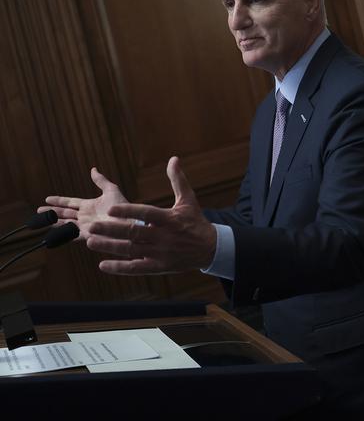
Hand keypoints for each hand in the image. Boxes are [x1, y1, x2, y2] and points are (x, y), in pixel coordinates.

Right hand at [41, 168, 128, 238]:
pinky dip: (62, 233)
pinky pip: (72, 234)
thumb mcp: (111, 190)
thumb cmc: (124, 207)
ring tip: (41, 220)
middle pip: (64, 213)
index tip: (47, 198)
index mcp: (89, 205)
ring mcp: (86, 226)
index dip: (59, 200)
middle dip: (51, 212)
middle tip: (38, 210)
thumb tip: (93, 169)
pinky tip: (52, 233)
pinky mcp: (88, 235)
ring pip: (65, 223)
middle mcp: (85, 216)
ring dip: (53, 221)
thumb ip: (101, 181)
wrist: (131, 222)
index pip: (70, 202)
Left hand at [84, 156, 216, 274]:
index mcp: (169, 219)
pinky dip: (120, 268)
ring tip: (90, 242)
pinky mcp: (158, 266)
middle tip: (92, 226)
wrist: (210, 248)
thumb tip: (173, 159)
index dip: (128, 211)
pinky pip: (136, 268)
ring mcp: (160, 253)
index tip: (110, 209)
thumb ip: (178, 180)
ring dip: (110, 247)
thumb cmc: (196, 221)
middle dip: (111, 230)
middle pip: (134, 233)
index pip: (146, 214)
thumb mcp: (189, 200)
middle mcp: (163, 237)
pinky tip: (103, 264)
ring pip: (131, 251)